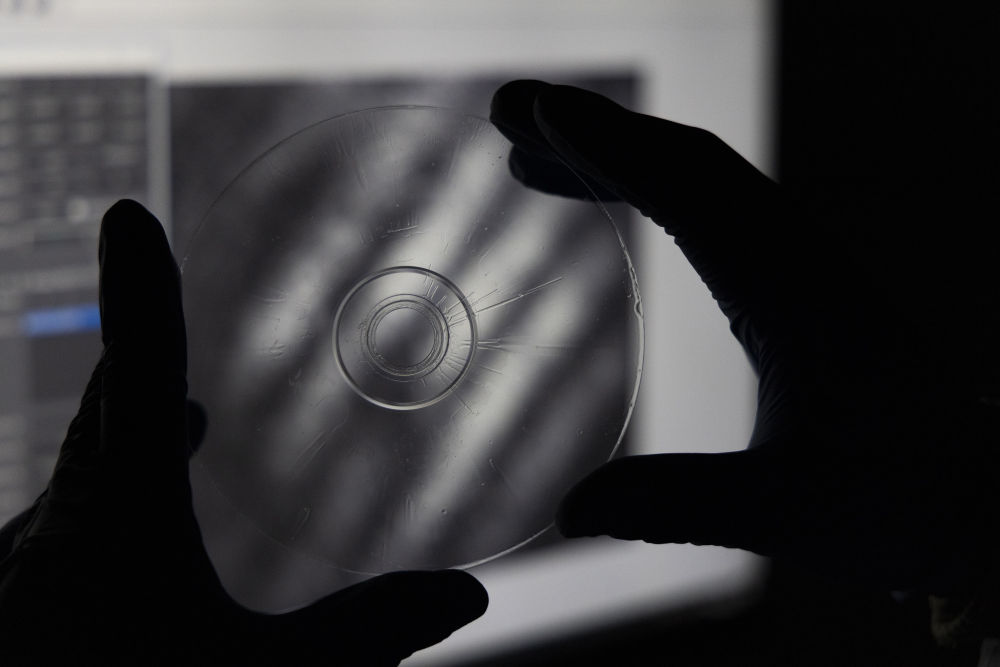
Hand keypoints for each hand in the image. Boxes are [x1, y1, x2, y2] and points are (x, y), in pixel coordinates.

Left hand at [0, 200, 486, 665]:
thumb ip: (365, 636)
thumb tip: (467, 598)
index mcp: (113, 527)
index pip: (136, 376)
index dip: (141, 290)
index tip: (126, 213)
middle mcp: (51, 532)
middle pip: (101, 413)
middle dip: (136, 348)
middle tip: (146, 275)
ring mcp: (21, 571)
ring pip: (76, 475)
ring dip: (125, 433)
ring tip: (179, 421)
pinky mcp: (19, 599)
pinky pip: (59, 525)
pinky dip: (103, 498)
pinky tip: (122, 527)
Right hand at [490, 80, 999, 594]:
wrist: (973, 495)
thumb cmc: (898, 501)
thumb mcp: (787, 511)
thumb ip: (676, 506)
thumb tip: (570, 512)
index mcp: (794, 295)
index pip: (693, 193)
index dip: (611, 148)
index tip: (537, 117)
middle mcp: (797, 260)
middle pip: (689, 161)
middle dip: (597, 129)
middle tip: (508, 111)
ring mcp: (797, 264)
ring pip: (699, 179)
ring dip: (618, 155)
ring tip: (529, 161)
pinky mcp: (794, 282)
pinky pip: (711, 209)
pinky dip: (651, 189)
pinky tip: (611, 202)